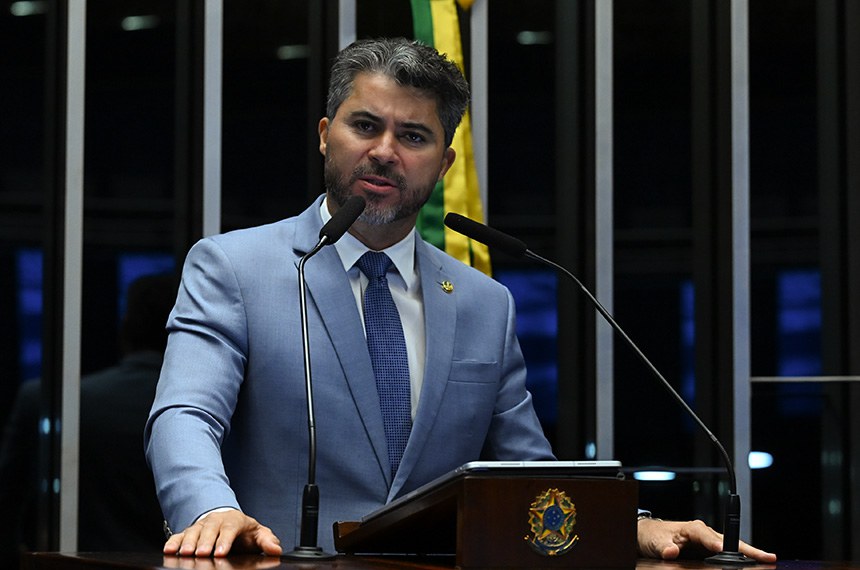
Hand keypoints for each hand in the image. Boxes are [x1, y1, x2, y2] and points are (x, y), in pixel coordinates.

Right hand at [164, 509, 281, 556]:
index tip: (220, 553)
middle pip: (210, 529)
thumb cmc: (244, 532)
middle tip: (200, 554)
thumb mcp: (259, 534)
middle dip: (204, 542)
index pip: (229, 528)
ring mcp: (202, 526)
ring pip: (194, 531)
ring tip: (186, 554)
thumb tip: (276, 549)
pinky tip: (169, 550)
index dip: (224, 540)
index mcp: (234, 520)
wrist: (229, 522)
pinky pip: (180, 535)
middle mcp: (216, 520)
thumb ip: (267, 540)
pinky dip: (174, 542)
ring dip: (188, 542)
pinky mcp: (190, 532)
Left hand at [636, 518, 776, 562]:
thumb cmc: (653, 536)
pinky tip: (754, 563)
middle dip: (748, 548)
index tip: (722, 550)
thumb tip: (671, 551)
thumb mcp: (654, 542)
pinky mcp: (710, 551)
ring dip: (750, 553)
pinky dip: (742, 558)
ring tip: (769, 560)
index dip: (714, 543)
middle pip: (729, 540)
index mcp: (692, 528)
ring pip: (733, 547)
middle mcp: (704, 533)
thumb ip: (664, 547)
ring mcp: (709, 542)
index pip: (706, 534)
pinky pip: (729, 554)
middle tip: (767, 556)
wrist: (650, 535)